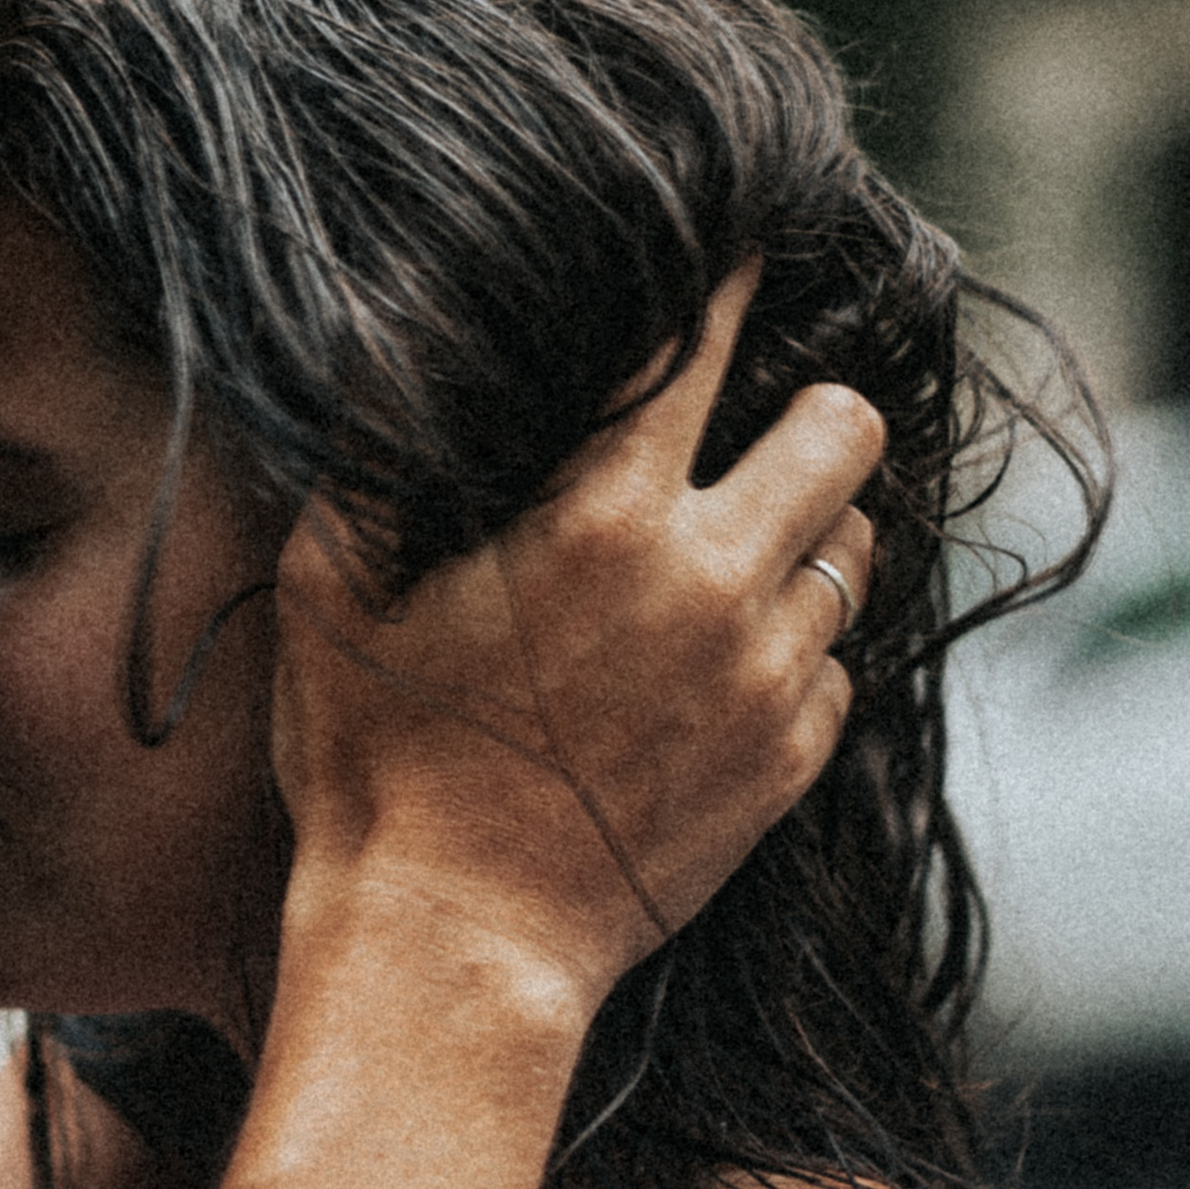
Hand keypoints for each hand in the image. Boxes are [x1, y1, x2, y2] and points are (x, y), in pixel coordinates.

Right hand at [272, 267, 881, 1010]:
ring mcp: (767, 678)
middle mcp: (714, 581)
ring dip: (806, 536)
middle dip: (808, 416)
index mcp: (606, 515)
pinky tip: (719, 668)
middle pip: (846, 431)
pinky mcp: (789, 764)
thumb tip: (393, 338)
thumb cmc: (371, 760)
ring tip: (735, 557)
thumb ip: (375, 451)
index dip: (733, 278)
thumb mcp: (331, 586)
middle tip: (755, 435)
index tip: (746, 246)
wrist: (451, 942)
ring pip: (858, 549)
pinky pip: (837, 666)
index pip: (709, 344)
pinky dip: (794, 650)